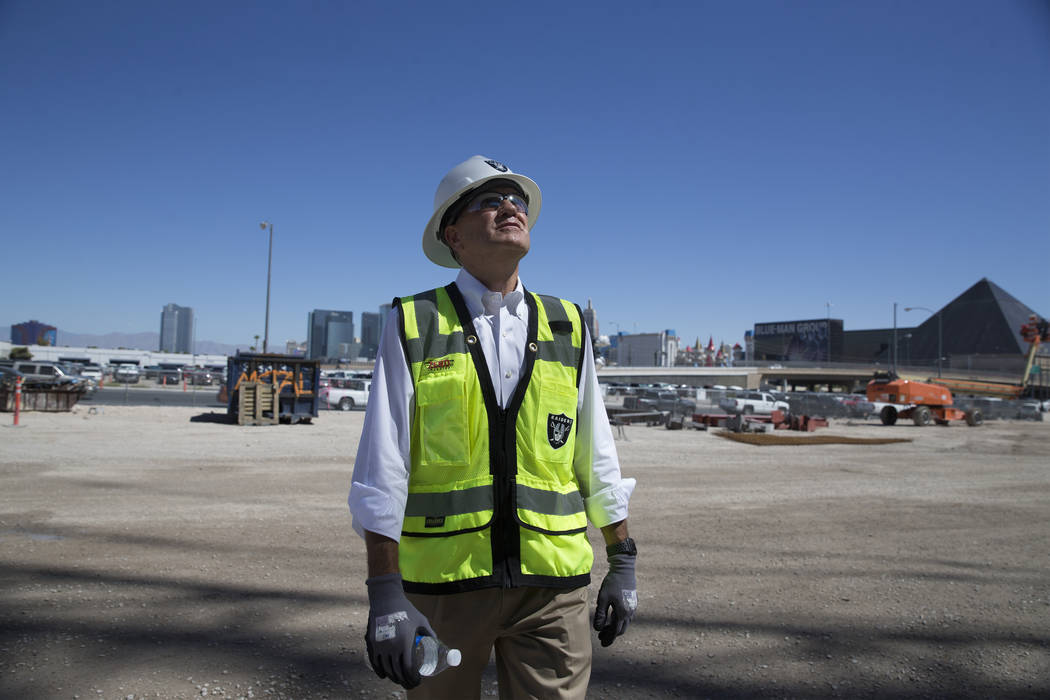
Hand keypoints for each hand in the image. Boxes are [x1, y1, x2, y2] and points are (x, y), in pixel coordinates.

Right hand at [364, 573, 434, 688]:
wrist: (386, 599)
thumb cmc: (406, 609)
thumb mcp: (421, 620)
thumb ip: (429, 632)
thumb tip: (436, 642)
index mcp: (405, 643)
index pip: (409, 669)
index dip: (413, 679)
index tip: (417, 681)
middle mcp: (391, 646)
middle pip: (397, 672)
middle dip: (404, 681)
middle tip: (410, 683)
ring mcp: (380, 645)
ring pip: (386, 669)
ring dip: (393, 677)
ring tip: (399, 679)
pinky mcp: (371, 643)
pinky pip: (374, 662)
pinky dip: (380, 671)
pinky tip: (385, 675)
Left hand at [593, 551, 636, 646]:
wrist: (624, 569)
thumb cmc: (612, 583)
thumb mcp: (603, 598)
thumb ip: (600, 614)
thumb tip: (598, 629)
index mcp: (623, 613)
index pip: (615, 631)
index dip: (609, 638)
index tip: (602, 643)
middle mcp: (630, 612)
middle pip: (621, 629)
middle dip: (611, 634)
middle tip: (602, 637)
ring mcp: (633, 607)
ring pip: (625, 623)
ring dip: (615, 627)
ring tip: (605, 628)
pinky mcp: (633, 602)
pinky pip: (627, 616)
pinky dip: (619, 620)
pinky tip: (612, 617)